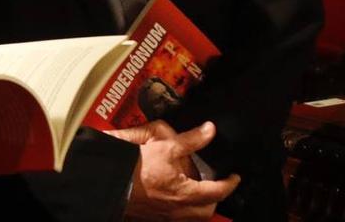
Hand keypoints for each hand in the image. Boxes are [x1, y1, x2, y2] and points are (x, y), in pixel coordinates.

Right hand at [106, 121, 240, 219]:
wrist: (110, 181)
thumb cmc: (135, 168)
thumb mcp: (166, 147)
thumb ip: (190, 140)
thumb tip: (208, 130)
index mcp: (186, 193)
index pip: (218, 191)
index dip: (229, 183)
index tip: (234, 177)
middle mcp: (178, 210)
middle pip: (207, 211)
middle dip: (214, 198)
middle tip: (216, 186)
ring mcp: (165, 216)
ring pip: (192, 218)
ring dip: (198, 207)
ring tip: (196, 194)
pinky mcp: (153, 217)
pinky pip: (175, 219)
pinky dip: (181, 211)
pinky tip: (174, 200)